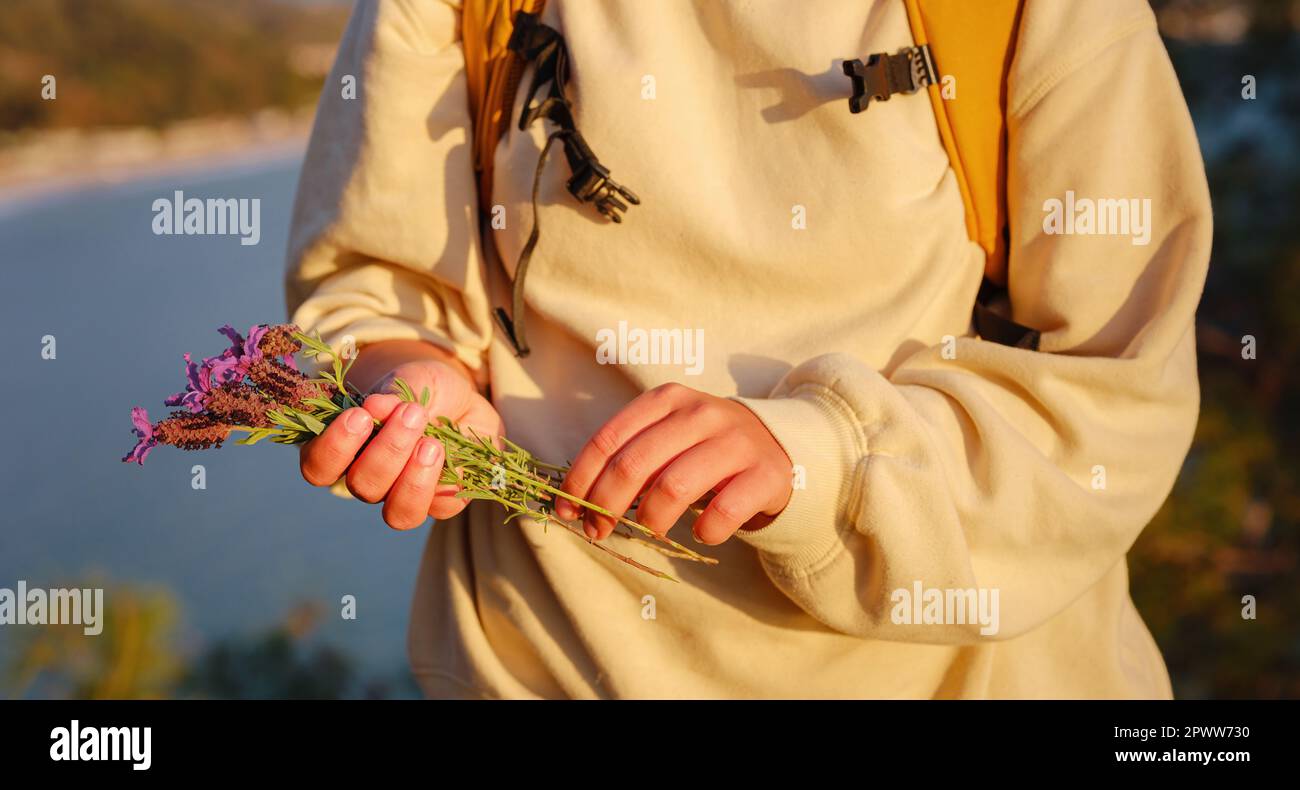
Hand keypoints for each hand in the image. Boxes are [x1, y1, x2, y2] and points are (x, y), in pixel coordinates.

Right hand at [299, 356, 502, 529]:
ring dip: (413, 479)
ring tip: (431, 443)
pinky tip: (451, 450)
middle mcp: (369, 480)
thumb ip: (393, 394)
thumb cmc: (424, 387)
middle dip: (387, 450)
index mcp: (345, 451)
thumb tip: (376, 406)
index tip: (360, 415)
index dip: (334, 449)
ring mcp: (405, 496)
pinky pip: (442, 507)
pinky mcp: (442, 502)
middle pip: (362, 487)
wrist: (464, 397)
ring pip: (398, 513)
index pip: (318, 468)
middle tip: (411, 414)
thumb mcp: (410, 380)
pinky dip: (447, 480)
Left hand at [557, 383, 792, 544]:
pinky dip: (705, 531)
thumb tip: (578, 500)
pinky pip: (724, 512)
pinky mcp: (765, 474)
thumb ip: (629, 457)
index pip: (609, 439)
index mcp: (667, 399)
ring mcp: (735, 442)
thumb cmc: (705, 448)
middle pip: (635, 465)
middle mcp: (701, 413)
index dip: (581, 479)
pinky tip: (700, 532)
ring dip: (651, 520)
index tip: (566, 510)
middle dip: (606, 505)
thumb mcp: (668, 437)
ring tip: (648, 531)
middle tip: (597, 530)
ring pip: (674, 488)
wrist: (778, 448)